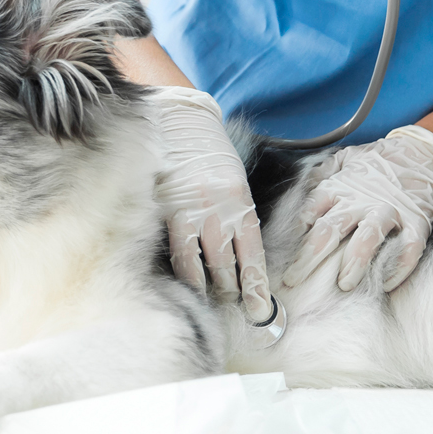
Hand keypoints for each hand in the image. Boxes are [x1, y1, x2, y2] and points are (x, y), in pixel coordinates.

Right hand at [147, 86, 272, 322]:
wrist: (181, 123)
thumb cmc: (210, 156)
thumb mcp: (234, 182)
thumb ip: (237, 216)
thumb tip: (239, 257)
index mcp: (242, 203)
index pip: (253, 255)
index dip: (258, 286)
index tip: (262, 309)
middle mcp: (221, 211)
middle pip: (231, 265)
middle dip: (236, 292)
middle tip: (239, 310)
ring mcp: (195, 213)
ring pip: (206, 265)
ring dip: (212, 288)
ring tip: (216, 301)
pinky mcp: (170, 213)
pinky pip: (180, 254)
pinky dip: (186, 275)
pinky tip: (189, 288)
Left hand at [280, 124, 432, 292]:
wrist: (423, 151)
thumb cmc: (381, 160)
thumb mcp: (346, 158)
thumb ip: (322, 173)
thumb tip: (300, 188)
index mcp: (341, 187)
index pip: (310, 211)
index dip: (295, 235)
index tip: (285, 254)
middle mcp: (361, 201)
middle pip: (330, 230)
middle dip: (309, 258)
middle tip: (294, 280)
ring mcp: (390, 212)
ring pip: (368, 239)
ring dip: (354, 263)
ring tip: (344, 284)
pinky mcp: (417, 222)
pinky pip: (408, 248)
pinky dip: (398, 267)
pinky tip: (387, 283)